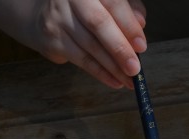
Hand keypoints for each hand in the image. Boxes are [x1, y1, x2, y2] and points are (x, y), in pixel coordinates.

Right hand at [0, 0, 146, 88]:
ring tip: (129, 80)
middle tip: (135, 68)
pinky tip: (115, 81)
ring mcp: (58, 16)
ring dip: (113, 67)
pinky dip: (101, 73)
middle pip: (97, 23)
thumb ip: (128, 11)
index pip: (112, 2)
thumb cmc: (88, 10)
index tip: (141, 45)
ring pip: (90, 46)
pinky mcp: (52, 38)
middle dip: (119, 48)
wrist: (48, 16)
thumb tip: (141, 23)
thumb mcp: (109, 4)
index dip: (128, 24)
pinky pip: (81, 60)